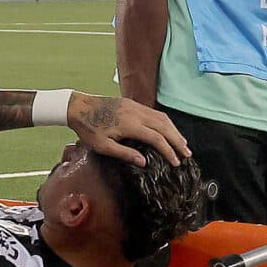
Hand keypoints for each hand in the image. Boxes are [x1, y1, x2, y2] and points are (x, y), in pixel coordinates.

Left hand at [66, 92, 185, 166]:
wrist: (78, 106)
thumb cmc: (88, 129)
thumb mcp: (103, 146)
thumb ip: (125, 154)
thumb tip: (145, 162)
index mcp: (130, 125)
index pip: (157, 139)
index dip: (169, 151)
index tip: (176, 162)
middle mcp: (137, 113)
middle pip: (165, 127)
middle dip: (178, 141)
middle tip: (188, 154)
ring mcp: (136, 106)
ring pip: (162, 118)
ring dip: (174, 131)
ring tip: (183, 143)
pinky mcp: (133, 104)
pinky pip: (155, 113)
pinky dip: (166, 123)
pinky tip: (168, 130)